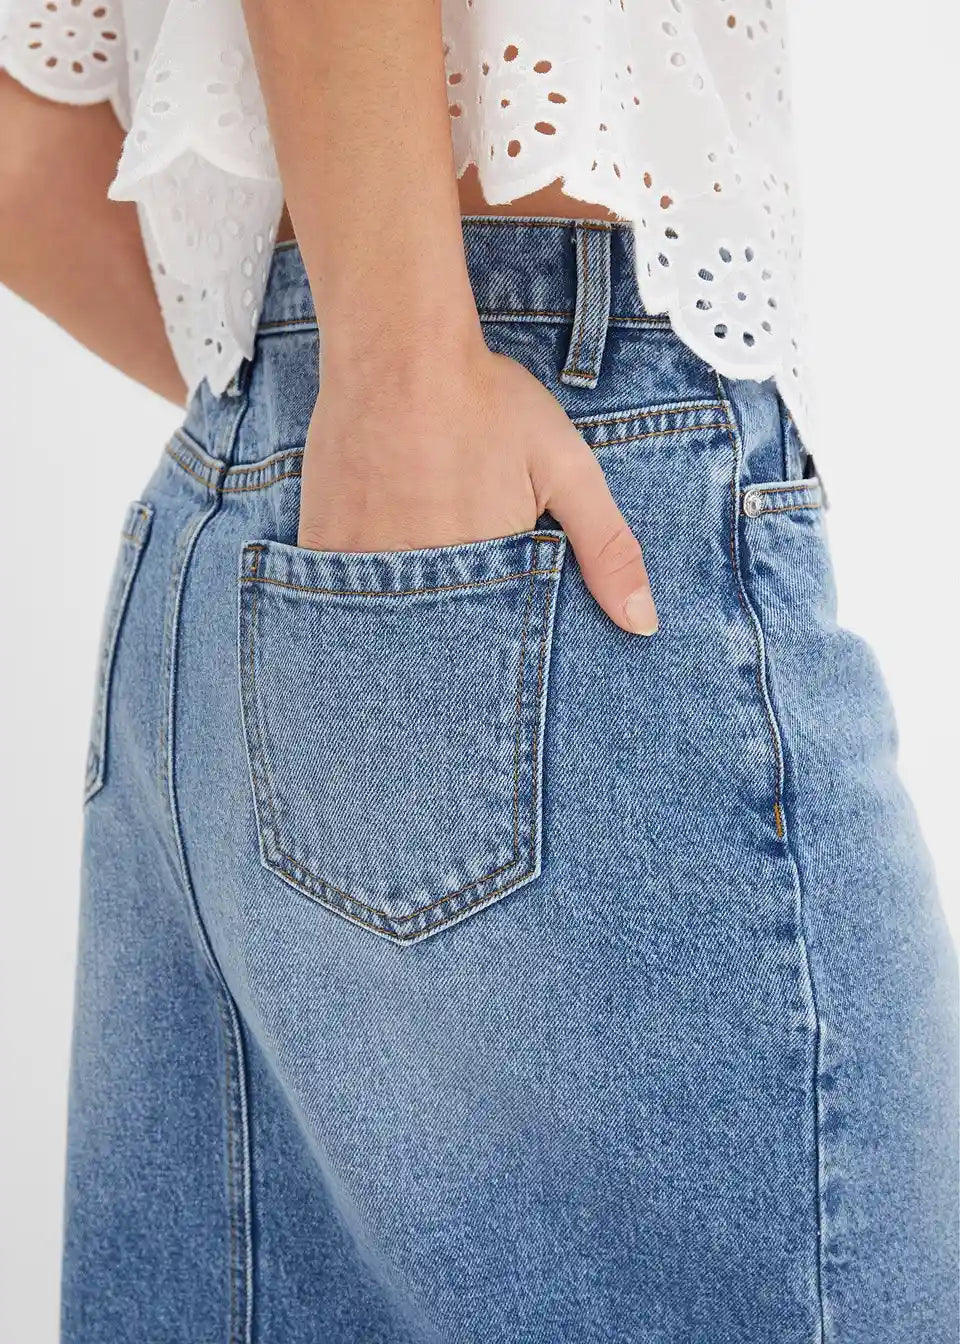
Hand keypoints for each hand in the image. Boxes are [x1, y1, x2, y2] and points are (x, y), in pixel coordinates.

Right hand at [297, 340, 657, 635]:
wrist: (397, 350)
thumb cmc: (486, 403)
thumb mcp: (568, 469)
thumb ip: (607, 549)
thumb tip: (643, 626)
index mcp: (486, 575)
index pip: (501, 644)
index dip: (506, 640)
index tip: (503, 617)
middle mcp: (422, 581)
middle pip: (443, 641)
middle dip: (456, 635)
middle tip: (458, 581)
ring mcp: (364, 567)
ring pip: (391, 625)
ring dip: (407, 618)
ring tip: (419, 563)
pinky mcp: (324, 546)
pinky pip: (341, 599)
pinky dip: (359, 598)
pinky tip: (378, 561)